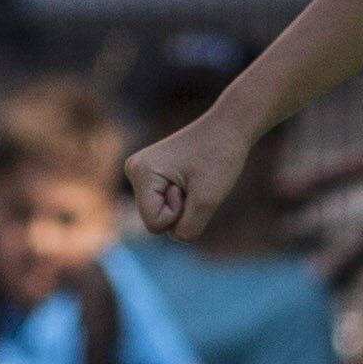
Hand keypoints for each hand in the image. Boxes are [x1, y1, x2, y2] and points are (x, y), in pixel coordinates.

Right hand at [123, 116, 251, 241]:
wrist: (228, 127)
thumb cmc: (220, 158)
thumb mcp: (208, 201)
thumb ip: (187, 230)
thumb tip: (174, 237)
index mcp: (141, 173)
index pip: (155, 224)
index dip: (180, 214)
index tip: (192, 187)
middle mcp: (134, 170)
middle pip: (155, 220)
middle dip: (181, 210)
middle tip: (196, 182)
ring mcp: (140, 171)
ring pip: (161, 213)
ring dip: (184, 205)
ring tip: (195, 179)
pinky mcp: (151, 173)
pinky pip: (164, 203)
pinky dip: (183, 198)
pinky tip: (191, 178)